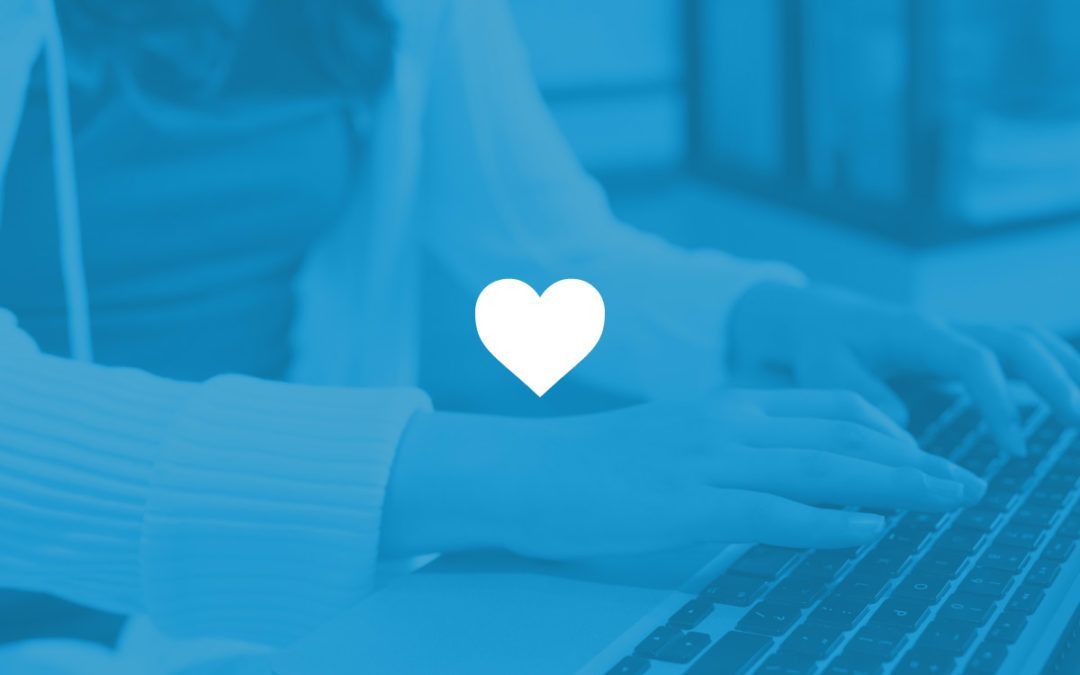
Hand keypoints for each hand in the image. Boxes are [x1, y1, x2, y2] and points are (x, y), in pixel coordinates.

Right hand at [381, 390, 984, 559]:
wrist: (523, 470)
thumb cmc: (590, 465)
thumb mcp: (667, 444)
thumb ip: (721, 452)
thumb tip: (767, 477)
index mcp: (724, 406)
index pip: (828, 406)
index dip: (889, 429)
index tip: (926, 454)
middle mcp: (727, 423)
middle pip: (843, 434)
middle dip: (917, 459)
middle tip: (967, 481)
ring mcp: (710, 461)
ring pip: (825, 467)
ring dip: (898, 487)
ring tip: (949, 502)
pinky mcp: (689, 504)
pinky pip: (775, 512)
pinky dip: (831, 523)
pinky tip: (868, 532)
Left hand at [729, 283, 1079, 455]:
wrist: (809, 318)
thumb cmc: (815, 345)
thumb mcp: (822, 368)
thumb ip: (861, 395)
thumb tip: (906, 431)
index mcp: (915, 334)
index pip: (974, 360)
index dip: (999, 402)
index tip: (1014, 448)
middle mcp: (945, 330)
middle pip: (1017, 342)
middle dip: (1055, 380)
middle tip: (1076, 425)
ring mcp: (956, 337)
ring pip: (1025, 340)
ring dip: (1062, 371)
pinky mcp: (959, 350)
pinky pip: (1014, 352)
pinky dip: (1048, 369)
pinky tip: (1067, 401)